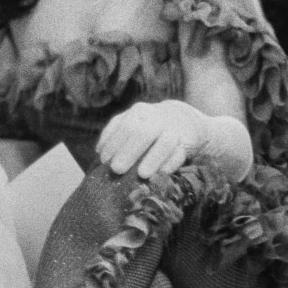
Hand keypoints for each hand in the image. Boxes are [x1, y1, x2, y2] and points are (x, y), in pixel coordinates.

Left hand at [97, 100, 250, 180]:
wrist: (184, 119)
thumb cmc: (149, 126)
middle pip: (142, 133)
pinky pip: (181, 153)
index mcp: (138, 113)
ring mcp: (173, 129)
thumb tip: (100, 153)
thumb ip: (116, 135)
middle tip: (116, 169)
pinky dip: (172, 163)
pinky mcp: (188, 142)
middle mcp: (156, 118)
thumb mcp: (132, 123)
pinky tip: (163, 173)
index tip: (103, 160)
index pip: (123, 126)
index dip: (112, 143)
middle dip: (128, 152)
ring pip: (164, 143)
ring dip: (153, 159)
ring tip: (141, 175)